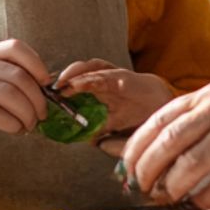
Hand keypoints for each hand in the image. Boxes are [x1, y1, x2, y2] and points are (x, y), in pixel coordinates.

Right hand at [0, 38, 50, 157]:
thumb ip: (7, 75)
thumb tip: (44, 88)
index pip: (16, 48)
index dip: (37, 64)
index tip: (46, 83)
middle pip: (18, 76)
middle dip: (37, 98)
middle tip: (42, 114)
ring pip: (9, 96)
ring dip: (26, 114)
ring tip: (29, 125)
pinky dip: (12, 124)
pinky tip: (16, 130)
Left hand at [55, 59, 174, 133]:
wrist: (166, 109)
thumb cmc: (140, 118)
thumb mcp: (115, 130)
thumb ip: (102, 134)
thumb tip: (88, 141)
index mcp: (99, 93)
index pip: (73, 85)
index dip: (58, 88)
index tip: (43, 98)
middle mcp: (103, 82)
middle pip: (76, 73)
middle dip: (59, 79)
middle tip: (45, 90)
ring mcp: (112, 78)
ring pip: (86, 68)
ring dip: (70, 75)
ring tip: (58, 86)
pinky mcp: (122, 77)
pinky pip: (102, 75)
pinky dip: (86, 79)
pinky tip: (74, 85)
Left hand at [114, 83, 209, 209]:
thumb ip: (198, 130)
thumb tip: (151, 162)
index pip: (160, 117)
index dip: (136, 145)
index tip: (126, 168)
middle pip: (168, 141)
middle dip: (146, 170)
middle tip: (139, 189)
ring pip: (189, 167)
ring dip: (173, 189)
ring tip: (169, 198)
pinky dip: (205, 200)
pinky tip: (205, 202)